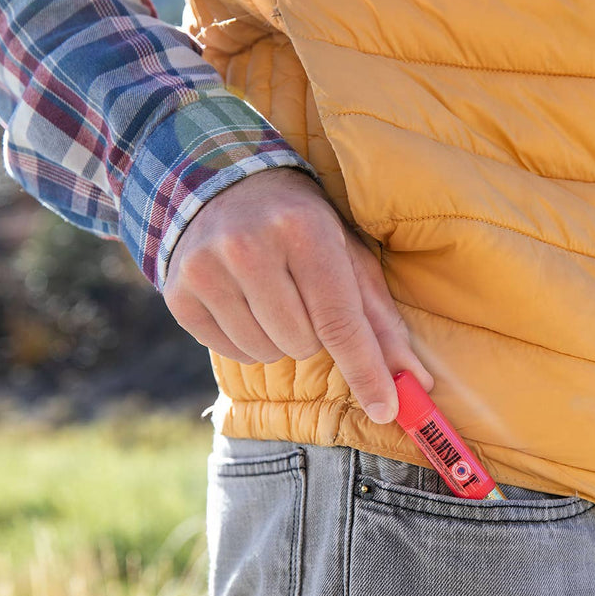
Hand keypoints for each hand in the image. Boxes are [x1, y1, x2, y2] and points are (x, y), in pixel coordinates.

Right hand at [162, 166, 433, 423]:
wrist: (220, 185)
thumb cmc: (301, 227)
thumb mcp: (348, 255)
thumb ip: (381, 320)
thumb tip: (416, 381)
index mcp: (303, 230)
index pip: (339, 320)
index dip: (366, 370)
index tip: (387, 409)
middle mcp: (248, 246)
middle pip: (302, 344)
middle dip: (314, 334)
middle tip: (304, 295)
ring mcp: (205, 269)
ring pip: (265, 353)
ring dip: (280, 339)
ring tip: (274, 295)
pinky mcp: (178, 293)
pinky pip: (230, 352)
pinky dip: (247, 340)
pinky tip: (244, 301)